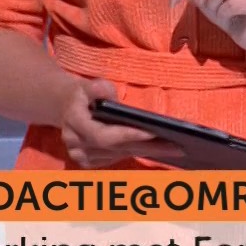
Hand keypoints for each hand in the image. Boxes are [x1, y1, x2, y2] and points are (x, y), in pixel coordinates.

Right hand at [59, 78, 183, 167]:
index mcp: (74, 121)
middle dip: (147, 147)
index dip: (127, 135)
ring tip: (174, 148)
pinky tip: (156, 150)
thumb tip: (103, 90)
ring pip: (118, 156)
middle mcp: (75, 143)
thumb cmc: (85, 94)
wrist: (67, 107)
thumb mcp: (90, 84)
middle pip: (115, 149)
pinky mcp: (88, 162)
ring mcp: (80, 155)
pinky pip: (116, 160)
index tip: (152, 133)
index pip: (102, 135)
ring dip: (146, 153)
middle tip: (177, 146)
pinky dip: (136, 154)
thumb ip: (96, 87)